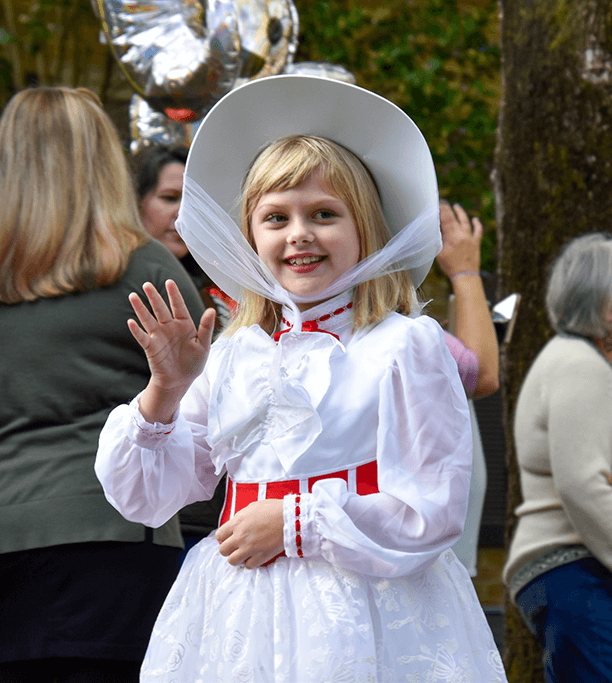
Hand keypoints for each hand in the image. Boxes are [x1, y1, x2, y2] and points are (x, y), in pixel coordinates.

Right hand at [128, 280, 215, 422]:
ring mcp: (159, 336)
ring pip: (148, 319)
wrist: (180, 381)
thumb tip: (211, 310)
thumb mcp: (203, 345)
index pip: (178, 306)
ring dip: (141, 308)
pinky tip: (131, 322)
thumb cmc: (193, 363)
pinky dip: (137, 330)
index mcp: (184, 324)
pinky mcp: (151, 347)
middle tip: (147, 284)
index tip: (169, 282)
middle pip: (161, 309)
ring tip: (133, 296)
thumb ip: (206, 327)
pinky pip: (143, 337)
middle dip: (154, 296)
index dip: (174, 294)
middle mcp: (170, 327)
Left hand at [216, 499, 284, 568]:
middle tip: (236, 546)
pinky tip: (255, 556)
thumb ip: (241, 517)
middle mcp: (240, 537)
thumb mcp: (253, 507)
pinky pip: (248, 566)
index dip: (224, 537)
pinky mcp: (260, 557)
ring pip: (232, 561)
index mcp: (237, 523)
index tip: (229, 537)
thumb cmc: (274, 509)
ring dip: (237, 558)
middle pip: (223, 551)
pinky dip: (250, 562)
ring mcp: (250, 548)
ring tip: (244, 553)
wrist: (290, 518)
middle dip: (228, 549)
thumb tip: (236, 524)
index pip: (219, 535)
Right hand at [436, 202, 482, 278]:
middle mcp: (462, 234)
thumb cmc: (450, 266)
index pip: (446, 218)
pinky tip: (475, 220)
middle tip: (444, 203)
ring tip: (456, 207)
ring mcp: (470, 238)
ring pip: (466, 221)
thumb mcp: (439, 253)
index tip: (438, 203)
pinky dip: (477, 224)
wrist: (465, 275)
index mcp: (452, 236)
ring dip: (461, 213)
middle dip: (449, 209)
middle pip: (455, 218)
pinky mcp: (476, 243)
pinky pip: (478, 231)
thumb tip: (435, 231)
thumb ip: (437, 241)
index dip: (442, 209)